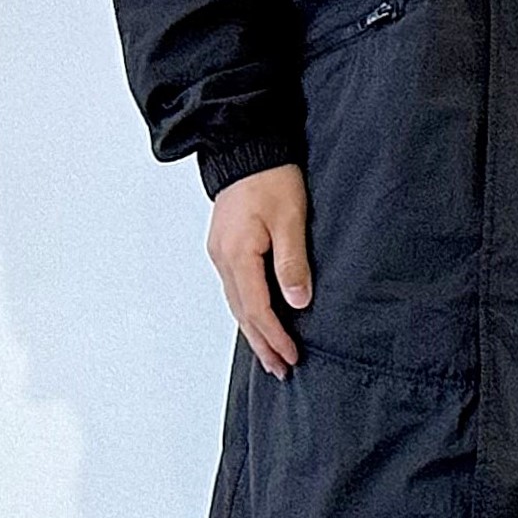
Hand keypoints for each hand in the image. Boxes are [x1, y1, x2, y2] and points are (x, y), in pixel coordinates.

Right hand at [208, 163, 311, 377]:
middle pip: (241, 313)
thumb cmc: (272, 177)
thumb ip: (292, 261)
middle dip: (262, 344)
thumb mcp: (291, 217)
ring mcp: (220, 253)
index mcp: (238, 254)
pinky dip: (247, 310)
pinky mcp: (224, 247)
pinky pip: (235, 289)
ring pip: (236, 303)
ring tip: (271, 355)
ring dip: (254, 331)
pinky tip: (258, 320)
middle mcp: (222, 259)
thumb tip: (297, 302)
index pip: (256, 308)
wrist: (246, 147)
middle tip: (280, 370)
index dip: (274, 336)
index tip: (291, 357)